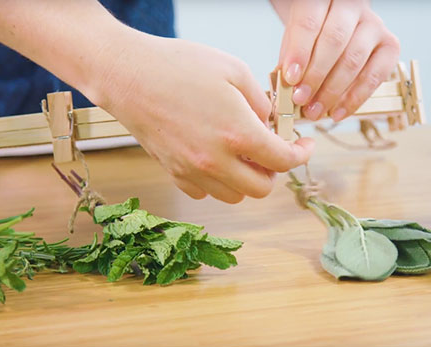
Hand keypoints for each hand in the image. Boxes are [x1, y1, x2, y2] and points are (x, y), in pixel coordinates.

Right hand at [87, 33, 314, 202]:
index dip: (301, 154)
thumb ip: (261, 102)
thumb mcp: (234, 70)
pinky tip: (216, 158)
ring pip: (235, 196)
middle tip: (271, 149)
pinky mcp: (173, 173)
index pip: (283, 161)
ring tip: (242, 154)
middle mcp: (216, 161)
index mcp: (238, 134)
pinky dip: (218, 181)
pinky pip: (205, 192)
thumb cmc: (178, 66)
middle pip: (261, 188)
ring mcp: (192, 171)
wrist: (127, 74)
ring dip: (246, 179)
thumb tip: (272, 124)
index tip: (303, 147)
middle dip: (273, 170)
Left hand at [272, 0, 399, 121]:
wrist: (336, 25)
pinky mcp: (390, 45)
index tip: (290, 78)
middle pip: (334, 41)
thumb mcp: (294, 38)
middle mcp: (352, 6)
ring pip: (354, 59)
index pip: (309, 23)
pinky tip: (338, 112)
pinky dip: (355, 98)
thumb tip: (286, 89)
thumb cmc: (313, 35)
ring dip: (332, 91)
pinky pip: (375, 75)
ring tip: (315, 111)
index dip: (300, 52)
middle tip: (300, 99)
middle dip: (315, 75)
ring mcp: (374, 24)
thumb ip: (290, 58)